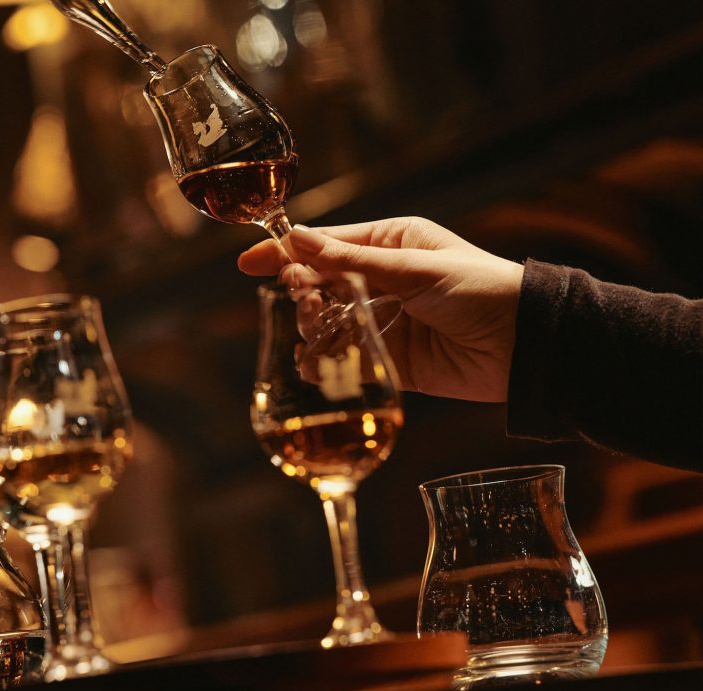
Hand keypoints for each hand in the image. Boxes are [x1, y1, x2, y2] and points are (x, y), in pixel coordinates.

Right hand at [238, 217, 524, 401]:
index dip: (286, 254)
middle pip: (321, 287)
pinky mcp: (392, 361)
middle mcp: (383, 281)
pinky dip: (327, 365)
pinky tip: (314, 366)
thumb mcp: (413, 269)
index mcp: (390, 244)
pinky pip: (348, 361)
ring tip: (315, 334)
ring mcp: (385, 321)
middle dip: (303, 296)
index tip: (248, 264)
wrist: (526, 345)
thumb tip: (293, 239)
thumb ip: (350, 262)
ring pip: (329, 325)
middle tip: (304, 304)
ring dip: (314, 330)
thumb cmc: (480, 289)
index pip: (326, 246)